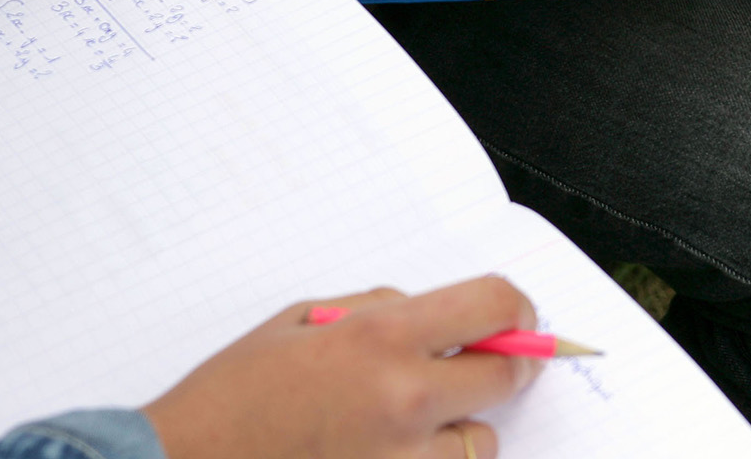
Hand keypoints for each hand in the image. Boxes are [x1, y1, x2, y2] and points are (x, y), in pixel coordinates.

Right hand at [143, 277, 543, 458]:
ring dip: (462, 426)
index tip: (516, 316)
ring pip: (481, 442)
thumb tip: (436, 313)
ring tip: (412, 420)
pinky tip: (390, 452)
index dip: (516, 309)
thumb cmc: (233, 392)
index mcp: (379, 338)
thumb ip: (378, 309)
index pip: (492, 307)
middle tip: (484, 362)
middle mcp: (403, 398)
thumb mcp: (302, 319)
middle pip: (506, 377)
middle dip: (504, 365)